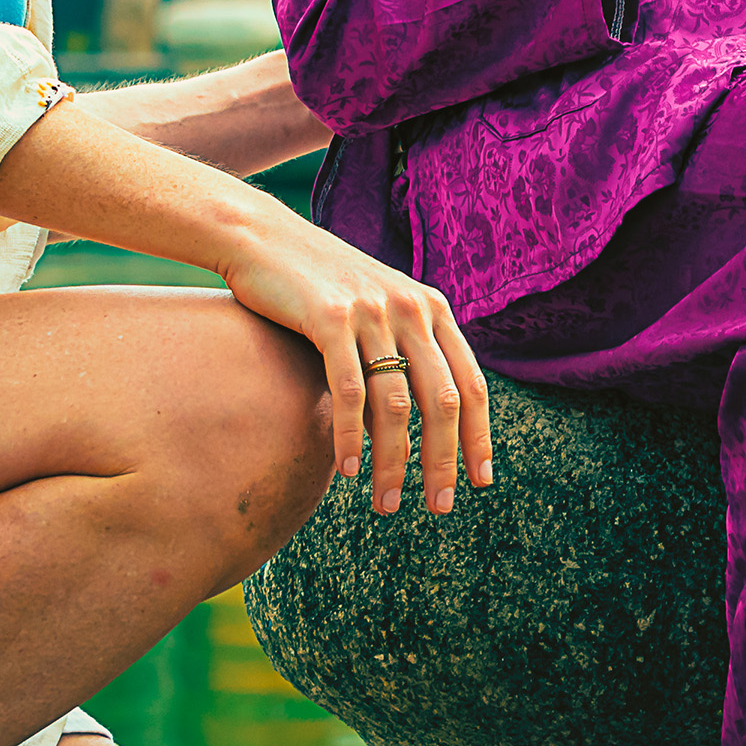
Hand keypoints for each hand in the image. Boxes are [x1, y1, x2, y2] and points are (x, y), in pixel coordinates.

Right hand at [225, 217, 489, 514]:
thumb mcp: (378, 310)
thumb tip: (414, 425)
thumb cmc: (319, 286)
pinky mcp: (331, 318)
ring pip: (396, 405)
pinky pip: (350, 391)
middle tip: (438, 507)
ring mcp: (374, 312)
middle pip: (443, 401)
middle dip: (443, 461)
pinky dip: (350, 437)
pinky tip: (350, 470)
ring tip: (387, 502)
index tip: (480, 481)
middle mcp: (412, 308)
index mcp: (432, 308)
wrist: (264, 238)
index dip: (479, 436)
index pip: (471, 384)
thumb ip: (404, 353)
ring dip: (394, 461)